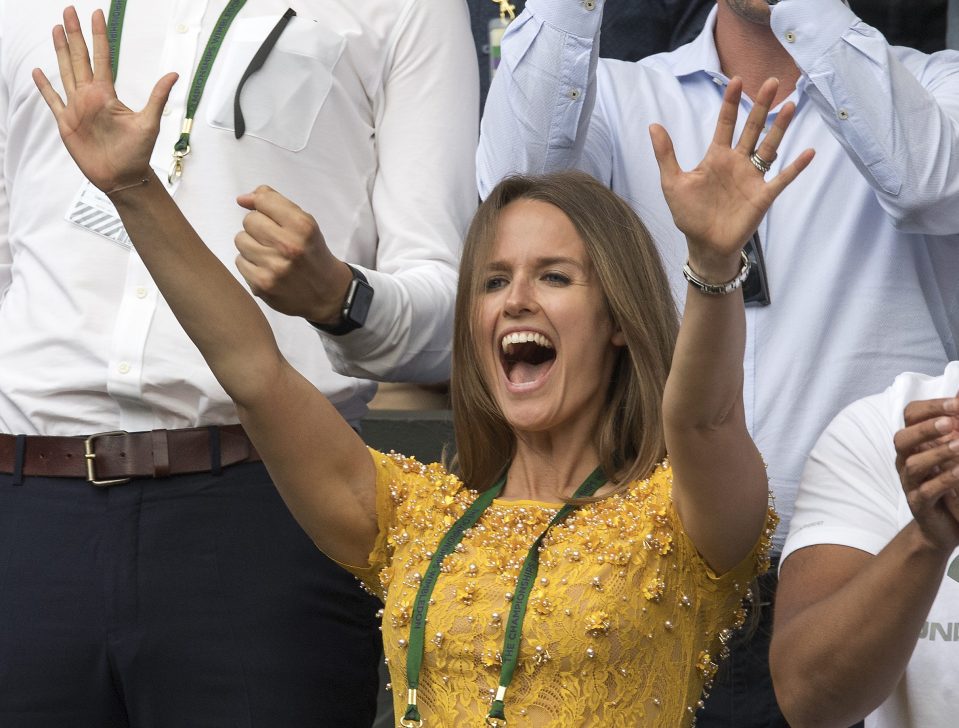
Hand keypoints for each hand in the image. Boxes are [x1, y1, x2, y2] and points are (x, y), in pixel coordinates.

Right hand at [31, 7, 176, 192]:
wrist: (122, 177)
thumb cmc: (137, 153)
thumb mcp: (149, 123)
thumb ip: (157, 97)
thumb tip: (174, 74)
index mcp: (107, 94)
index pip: (102, 57)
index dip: (98, 36)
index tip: (96, 14)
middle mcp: (90, 96)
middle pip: (79, 58)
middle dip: (74, 34)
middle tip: (68, 10)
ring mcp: (77, 108)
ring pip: (65, 72)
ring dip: (60, 51)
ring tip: (56, 29)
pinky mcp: (66, 122)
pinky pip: (52, 100)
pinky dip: (44, 86)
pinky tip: (38, 71)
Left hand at [234, 186, 353, 323]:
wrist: (326, 293)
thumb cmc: (311, 253)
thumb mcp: (304, 223)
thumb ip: (275, 204)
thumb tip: (242, 199)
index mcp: (302, 227)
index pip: (263, 200)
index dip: (263, 206)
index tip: (268, 215)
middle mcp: (289, 246)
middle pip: (249, 220)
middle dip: (258, 227)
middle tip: (274, 240)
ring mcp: (274, 267)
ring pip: (240, 240)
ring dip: (252, 245)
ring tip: (269, 254)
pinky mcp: (262, 285)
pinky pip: (239, 262)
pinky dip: (250, 264)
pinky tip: (266, 269)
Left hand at [650, 77, 813, 280]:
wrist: (704, 245)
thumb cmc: (689, 214)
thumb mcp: (672, 182)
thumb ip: (666, 154)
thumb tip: (653, 125)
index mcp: (716, 157)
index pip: (726, 124)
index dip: (731, 103)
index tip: (736, 80)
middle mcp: (737, 162)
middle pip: (752, 128)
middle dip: (761, 106)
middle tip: (771, 81)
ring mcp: (752, 178)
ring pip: (769, 147)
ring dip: (780, 128)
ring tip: (790, 106)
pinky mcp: (763, 196)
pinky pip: (782, 178)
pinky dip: (795, 167)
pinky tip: (808, 152)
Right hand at [894, 396, 958, 552]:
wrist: (944, 525)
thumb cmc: (949, 482)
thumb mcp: (953, 449)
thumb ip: (955, 423)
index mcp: (914, 442)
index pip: (911, 415)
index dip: (931, 407)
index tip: (956, 404)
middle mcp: (906, 459)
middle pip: (902, 438)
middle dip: (926, 428)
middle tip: (951, 422)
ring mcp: (911, 482)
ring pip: (914, 464)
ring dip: (938, 453)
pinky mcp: (919, 503)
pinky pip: (927, 490)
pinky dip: (944, 479)